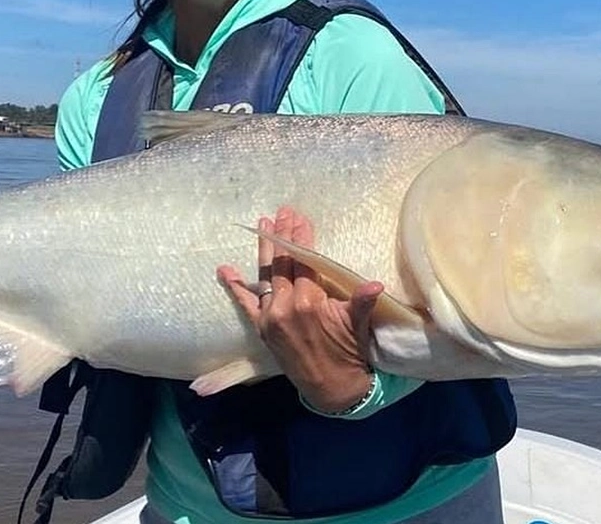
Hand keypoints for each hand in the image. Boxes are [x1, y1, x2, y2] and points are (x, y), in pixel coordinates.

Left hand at [218, 207, 382, 413]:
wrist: (331, 387)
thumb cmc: (348, 351)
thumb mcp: (357, 324)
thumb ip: (361, 301)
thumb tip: (375, 284)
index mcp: (308, 301)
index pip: (304, 261)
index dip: (302, 238)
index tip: (300, 217)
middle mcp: (284, 306)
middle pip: (283, 263)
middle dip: (283, 236)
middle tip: (282, 212)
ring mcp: (269, 317)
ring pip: (265, 276)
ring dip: (264, 250)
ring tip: (262, 224)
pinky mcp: (261, 328)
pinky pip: (245, 304)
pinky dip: (235, 287)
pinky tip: (225, 270)